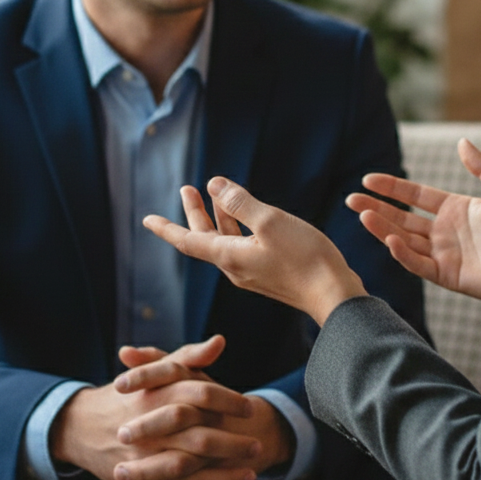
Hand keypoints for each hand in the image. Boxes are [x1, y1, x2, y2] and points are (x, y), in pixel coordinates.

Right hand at [50, 335, 260, 479]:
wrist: (81, 425)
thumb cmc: (131, 393)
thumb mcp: (157, 370)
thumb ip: (190, 357)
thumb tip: (220, 341)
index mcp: (157, 395)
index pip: (199, 395)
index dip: (228, 401)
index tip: (250, 409)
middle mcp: (150, 428)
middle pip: (198, 439)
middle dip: (232, 445)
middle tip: (257, 446)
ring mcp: (142, 459)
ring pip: (189, 474)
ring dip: (223, 479)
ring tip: (250, 476)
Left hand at [143, 181, 366, 325]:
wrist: (334, 295)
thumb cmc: (304, 258)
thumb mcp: (270, 222)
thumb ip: (241, 202)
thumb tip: (215, 184)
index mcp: (229, 257)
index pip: (187, 241)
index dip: (166, 228)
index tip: (146, 219)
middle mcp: (236, 267)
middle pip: (205, 239)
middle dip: (195, 213)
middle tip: (187, 189)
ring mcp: (253, 272)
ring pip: (226, 241)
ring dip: (219, 216)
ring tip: (216, 193)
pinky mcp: (270, 273)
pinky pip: (244, 246)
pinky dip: (238, 226)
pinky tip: (249, 216)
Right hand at [346, 138, 480, 302]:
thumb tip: (461, 143)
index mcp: (457, 210)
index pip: (416, 196)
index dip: (393, 188)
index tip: (368, 179)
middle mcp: (447, 233)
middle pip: (403, 218)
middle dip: (377, 208)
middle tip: (351, 198)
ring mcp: (447, 255)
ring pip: (406, 241)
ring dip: (383, 229)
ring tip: (362, 214)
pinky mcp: (451, 277)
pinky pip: (421, 265)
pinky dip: (404, 254)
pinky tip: (391, 239)